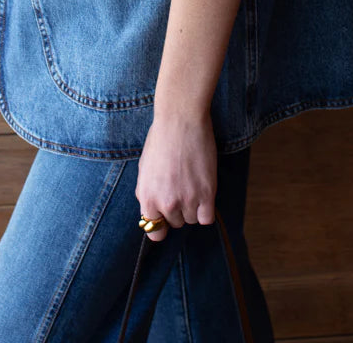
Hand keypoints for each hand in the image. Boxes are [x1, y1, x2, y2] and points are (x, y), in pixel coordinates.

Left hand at [135, 105, 216, 243]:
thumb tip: (153, 208)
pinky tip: (204, 192)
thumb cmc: (161, 138)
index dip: (162, 223)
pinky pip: (207, 218)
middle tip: (181, 186)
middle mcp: (166, 203)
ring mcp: (187, 200)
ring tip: (192, 183)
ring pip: (192, 219)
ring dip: (193, 206)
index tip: (167, 215)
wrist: (180, 119)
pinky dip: (207, 209)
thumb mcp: (144, 168)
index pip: (154, 232)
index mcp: (146, 198)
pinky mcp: (206, 193)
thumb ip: (147, 192)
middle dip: (178, 208)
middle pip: (176, 223)